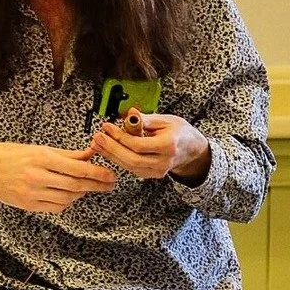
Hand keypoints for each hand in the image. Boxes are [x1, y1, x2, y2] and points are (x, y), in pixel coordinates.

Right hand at [0, 142, 116, 216]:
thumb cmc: (9, 155)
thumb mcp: (36, 148)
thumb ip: (65, 154)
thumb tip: (89, 153)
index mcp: (40, 158)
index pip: (77, 169)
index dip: (97, 173)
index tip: (110, 174)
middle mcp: (37, 177)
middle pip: (75, 185)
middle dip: (96, 185)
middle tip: (110, 184)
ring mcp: (32, 193)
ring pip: (67, 198)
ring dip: (82, 194)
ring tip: (89, 187)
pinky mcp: (29, 205)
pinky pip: (56, 207)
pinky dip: (67, 202)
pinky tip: (71, 195)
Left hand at [90, 112, 209, 182]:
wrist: (191, 150)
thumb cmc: (180, 132)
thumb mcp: (165, 120)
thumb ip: (145, 119)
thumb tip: (129, 114)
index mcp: (168, 146)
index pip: (139, 145)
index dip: (120, 137)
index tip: (107, 126)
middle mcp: (163, 162)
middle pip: (132, 160)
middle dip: (112, 149)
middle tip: (98, 137)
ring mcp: (157, 171)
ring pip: (129, 166)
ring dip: (111, 155)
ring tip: (98, 143)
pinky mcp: (151, 175)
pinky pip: (131, 169)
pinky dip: (118, 159)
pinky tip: (108, 150)